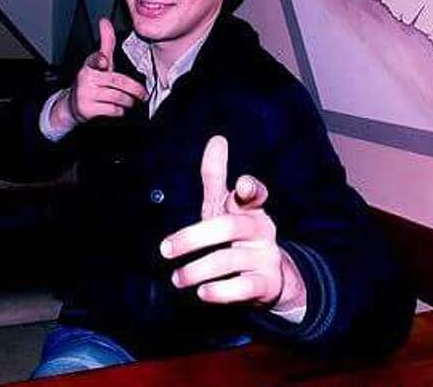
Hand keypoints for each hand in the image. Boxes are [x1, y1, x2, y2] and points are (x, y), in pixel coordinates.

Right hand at [53, 18, 147, 125]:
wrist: (73, 106)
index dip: (99, 59)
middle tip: (142, 94)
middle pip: (116, 81)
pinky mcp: (87, 109)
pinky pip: (112, 110)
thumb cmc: (91, 82)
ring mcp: (85, 94)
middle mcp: (86, 79)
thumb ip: (105, 43)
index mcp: (90, 65)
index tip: (104, 60)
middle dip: (134, 89)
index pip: (94, 60)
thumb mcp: (98, 61)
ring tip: (130, 101)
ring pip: (117, 97)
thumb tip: (104, 21)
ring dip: (128, 101)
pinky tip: (118, 109)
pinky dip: (120, 111)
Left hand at [161, 136, 304, 309]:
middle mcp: (262, 229)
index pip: (255, 193)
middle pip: (230, 226)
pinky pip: (243, 288)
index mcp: (250, 208)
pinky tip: (202, 292)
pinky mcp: (267, 285)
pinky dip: (220, 292)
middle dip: (194, 237)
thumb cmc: (237, 233)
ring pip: (230, 260)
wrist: (268, 277)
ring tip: (176, 278)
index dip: (251, 188)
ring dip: (197, 270)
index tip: (243, 184)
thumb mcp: (225, 204)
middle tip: (164, 250)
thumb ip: (216, 175)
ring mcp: (267, 257)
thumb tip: (217, 139)